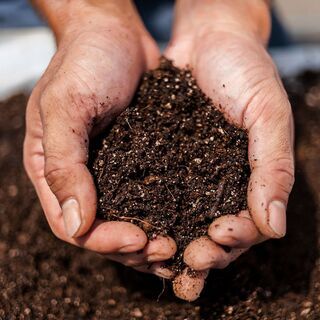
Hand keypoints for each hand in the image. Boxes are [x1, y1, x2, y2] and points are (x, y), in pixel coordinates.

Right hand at [24, 0, 175, 275]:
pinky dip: (167, 214)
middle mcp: (82, 178)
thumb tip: (75, 224)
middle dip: (134, 247)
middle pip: (103, 231)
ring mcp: (112, 172)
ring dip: (153, 239)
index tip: (138, 240)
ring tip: (181, 247)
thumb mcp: (64, 107)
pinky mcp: (139, 161)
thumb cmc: (83, 62)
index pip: (72, 225)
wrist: (113, 34)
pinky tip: (188, 222)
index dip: (104, 240)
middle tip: (167, 251)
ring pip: (129, 220)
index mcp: (54, 171)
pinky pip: (151, 196)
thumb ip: (62, 164)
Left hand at [164, 0, 293, 300]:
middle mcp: (217, 186)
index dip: (236, 238)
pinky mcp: (160, 164)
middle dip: (204, 253)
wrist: (209, 41)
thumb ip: (273, 169)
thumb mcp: (268, 116)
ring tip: (160, 255)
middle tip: (191, 258)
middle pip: (212, 235)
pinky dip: (147, 216)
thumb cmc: (246, 73)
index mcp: (249, 181)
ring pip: (181, 224)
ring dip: (173, 246)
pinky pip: (153, 196)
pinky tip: (136, 227)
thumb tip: (275, 228)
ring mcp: (188, 178)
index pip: (247, 226)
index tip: (220, 234)